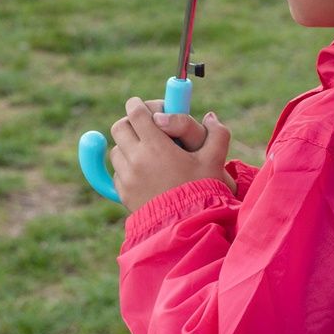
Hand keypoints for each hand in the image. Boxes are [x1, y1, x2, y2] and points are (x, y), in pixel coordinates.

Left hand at [110, 97, 234, 213]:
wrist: (187, 229)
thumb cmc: (202, 192)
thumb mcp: (215, 161)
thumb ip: (217, 133)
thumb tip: (210, 117)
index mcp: (155, 146)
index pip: (136, 112)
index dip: (139, 104)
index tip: (145, 106)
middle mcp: (136, 159)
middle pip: (120, 127)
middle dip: (131, 122)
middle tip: (146, 126)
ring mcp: (127, 177)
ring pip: (116, 149)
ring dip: (128, 145)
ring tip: (147, 151)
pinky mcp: (122, 194)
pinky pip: (117, 171)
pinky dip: (126, 166)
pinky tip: (144, 171)